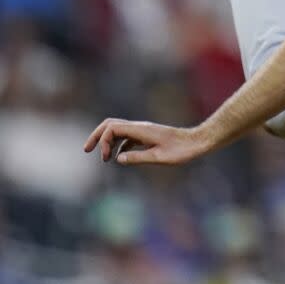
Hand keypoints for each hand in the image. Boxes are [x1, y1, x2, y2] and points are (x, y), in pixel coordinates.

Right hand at [83, 118, 208, 164]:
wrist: (198, 142)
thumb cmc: (182, 151)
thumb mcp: (159, 158)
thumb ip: (138, 158)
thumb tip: (117, 159)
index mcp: (141, 130)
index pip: (112, 128)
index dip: (103, 141)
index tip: (106, 158)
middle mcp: (141, 127)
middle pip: (111, 124)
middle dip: (97, 136)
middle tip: (87, 150)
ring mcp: (144, 130)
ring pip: (119, 130)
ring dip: (108, 141)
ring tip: (104, 158)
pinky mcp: (149, 135)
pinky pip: (128, 136)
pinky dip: (119, 144)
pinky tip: (120, 156)